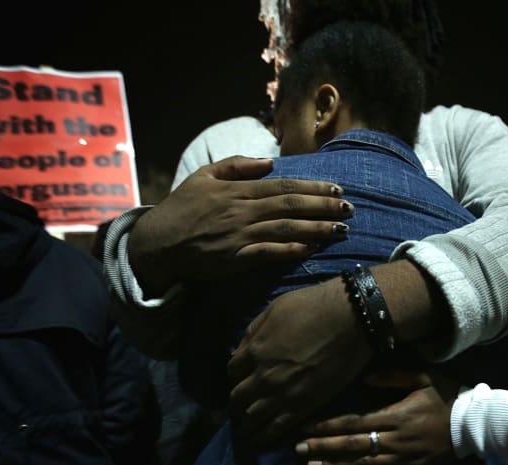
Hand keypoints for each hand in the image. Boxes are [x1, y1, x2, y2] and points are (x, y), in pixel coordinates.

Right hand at [129, 156, 353, 295]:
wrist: (157, 243)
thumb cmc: (181, 209)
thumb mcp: (203, 177)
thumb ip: (236, 166)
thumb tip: (270, 164)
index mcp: (237, 190)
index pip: (283, 186)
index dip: (313, 187)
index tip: (337, 188)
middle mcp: (242, 211)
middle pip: (291, 205)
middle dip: (324, 206)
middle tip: (350, 208)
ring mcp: (240, 235)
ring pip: (286, 228)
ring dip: (316, 228)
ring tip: (341, 229)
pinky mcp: (235, 258)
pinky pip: (269, 254)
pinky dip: (291, 250)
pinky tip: (311, 249)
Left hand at [227, 276, 373, 442]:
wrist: (350, 321)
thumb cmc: (314, 307)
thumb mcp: (274, 309)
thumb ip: (254, 331)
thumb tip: (242, 349)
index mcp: (255, 350)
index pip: (232, 371)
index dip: (235, 376)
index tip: (240, 379)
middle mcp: (263, 376)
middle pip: (238, 398)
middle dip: (235, 404)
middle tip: (237, 409)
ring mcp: (283, 394)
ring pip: (253, 417)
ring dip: (246, 424)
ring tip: (245, 430)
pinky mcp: (304, 406)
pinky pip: (277, 427)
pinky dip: (265, 436)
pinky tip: (260, 441)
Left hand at [294, 368, 459, 464]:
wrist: (474, 423)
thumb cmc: (446, 395)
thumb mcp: (423, 376)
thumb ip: (392, 376)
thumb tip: (363, 377)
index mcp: (396, 415)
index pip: (354, 422)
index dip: (327, 426)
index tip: (306, 427)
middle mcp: (396, 440)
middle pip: (352, 445)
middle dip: (323, 447)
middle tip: (298, 450)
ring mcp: (404, 459)